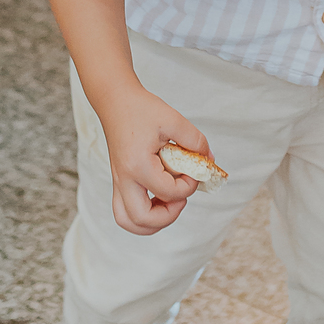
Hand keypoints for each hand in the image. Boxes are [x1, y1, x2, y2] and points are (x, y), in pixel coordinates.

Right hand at [99, 83, 215, 234]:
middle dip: (168, 216)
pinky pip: (125, 211)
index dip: (189, 186)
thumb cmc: (141, 109)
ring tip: (168, 203)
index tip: (194, 170)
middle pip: (142, 219)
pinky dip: (143, 215)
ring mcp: (118, 182)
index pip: (168, 192)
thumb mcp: (173, 119)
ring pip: (128, 221)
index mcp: (138, 165)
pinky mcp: (119, 181)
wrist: (115, 101)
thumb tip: (208, 160)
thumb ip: (195, 140)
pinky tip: (159, 197)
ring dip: (152, 221)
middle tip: (180, 197)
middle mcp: (124, 179)